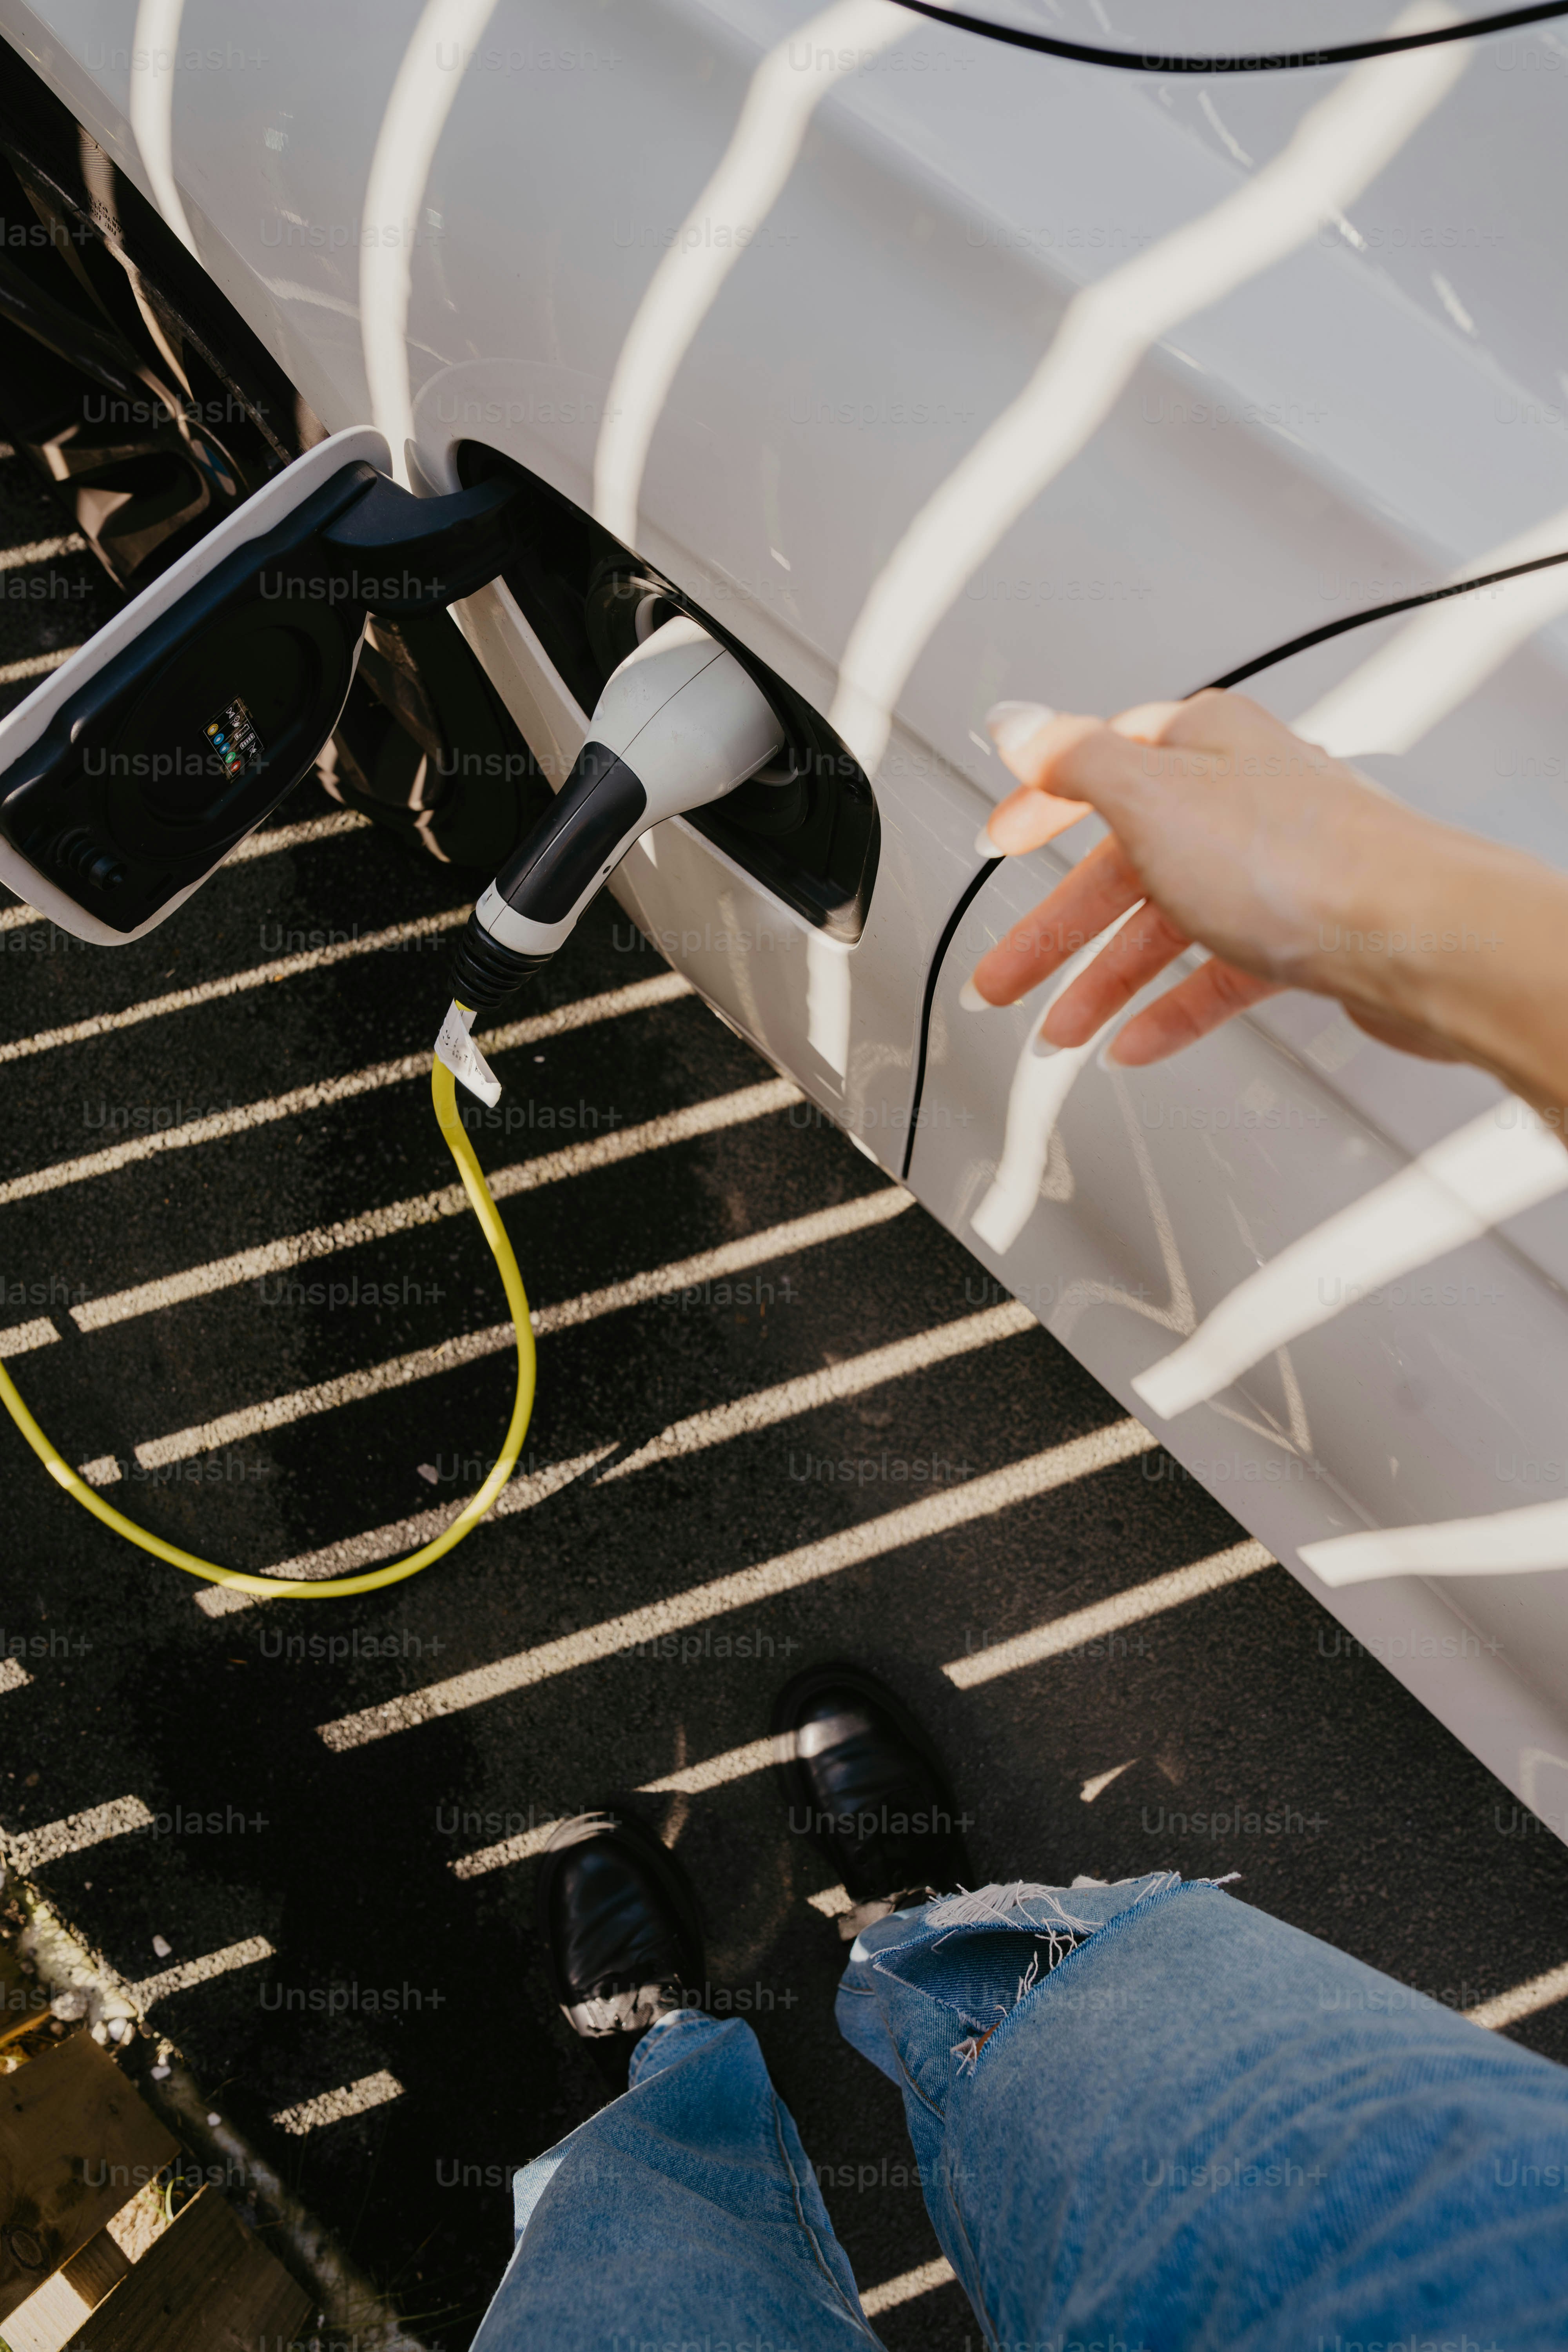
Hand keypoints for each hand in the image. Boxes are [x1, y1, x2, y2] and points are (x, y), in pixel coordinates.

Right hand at [965, 691, 1565, 1114]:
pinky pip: (1216, 975)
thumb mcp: (1151, 794)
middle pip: (1122, 865)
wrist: (1414, 937)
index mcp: (1203, 747)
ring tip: (1059, 1029)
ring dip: (1103, 983)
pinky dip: (1169, 1008)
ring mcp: (1271, 871)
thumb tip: (1019, 723)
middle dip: (1054, 929)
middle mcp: (1239, 801)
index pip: (1097, 767)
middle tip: (1004, 975)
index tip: (1000, 837)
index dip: (1039, 806)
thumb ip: (1075, 760)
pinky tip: (1134, 1040)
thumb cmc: (1301, 859)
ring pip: (1165, 928)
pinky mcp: (1301, 935)